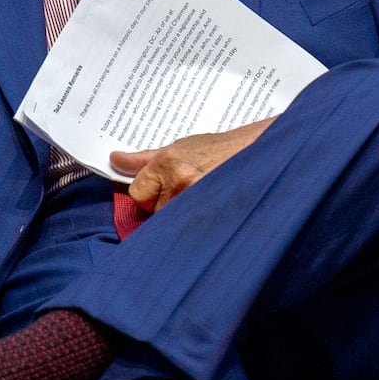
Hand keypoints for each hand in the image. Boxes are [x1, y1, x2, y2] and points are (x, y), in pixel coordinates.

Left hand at [109, 116, 273, 211]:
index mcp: (168, 163)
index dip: (148, 193)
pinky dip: (197, 226)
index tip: (162, 188)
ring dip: (183, 215)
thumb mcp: (181, 147)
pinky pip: (192, 232)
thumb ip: (145, 159)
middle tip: (189, 191)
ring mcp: (199, 200)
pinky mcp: (216, 216)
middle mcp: (181, 182)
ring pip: (173, 221)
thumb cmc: (222, 149)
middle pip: (154, 210)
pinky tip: (209, 213)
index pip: (137, 193)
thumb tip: (115, 159)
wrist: (263, 152)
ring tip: (203, 199)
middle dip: (166, 204)